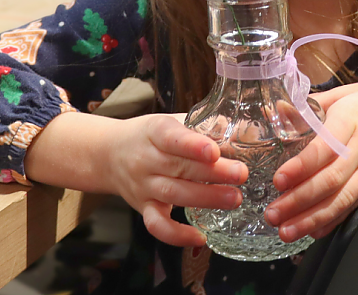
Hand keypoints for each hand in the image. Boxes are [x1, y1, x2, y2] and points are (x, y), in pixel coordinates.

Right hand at [108, 114, 247, 245]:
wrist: (109, 153)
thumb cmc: (151, 135)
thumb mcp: (173, 120)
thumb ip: (206, 125)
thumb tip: (248, 130)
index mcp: (154, 131)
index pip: (171, 136)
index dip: (192, 144)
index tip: (214, 151)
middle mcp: (145, 159)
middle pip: (178, 167)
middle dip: (213, 173)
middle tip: (241, 174)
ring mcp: (143, 186)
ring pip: (172, 194)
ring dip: (205, 198)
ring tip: (234, 199)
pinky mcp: (143, 208)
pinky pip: (157, 225)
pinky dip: (177, 235)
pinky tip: (200, 237)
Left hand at [264, 81, 357, 241]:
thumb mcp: (349, 92)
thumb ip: (313, 104)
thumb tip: (278, 109)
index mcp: (350, 121)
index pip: (324, 148)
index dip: (301, 166)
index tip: (279, 179)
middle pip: (330, 181)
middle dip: (298, 201)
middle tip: (272, 214)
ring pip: (341, 200)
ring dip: (311, 218)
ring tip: (286, 231)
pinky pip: (353, 206)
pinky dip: (333, 221)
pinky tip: (313, 231)